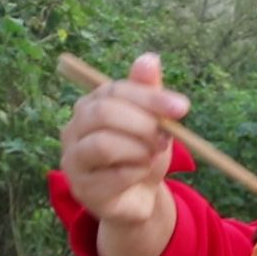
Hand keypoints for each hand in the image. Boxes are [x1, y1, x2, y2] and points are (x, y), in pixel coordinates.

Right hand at [59, 53, 189, 224]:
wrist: (140, 197)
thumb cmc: (143, 153)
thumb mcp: (152, 121)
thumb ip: (148, 92)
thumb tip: (149, 59)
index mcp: (90, 106)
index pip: (114, 90)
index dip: (150, 98)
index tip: (182, 108)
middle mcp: (73, 130)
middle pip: (104, 113)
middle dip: (143, 124)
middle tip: (165, 138)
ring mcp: (74, 161)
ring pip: (104, 145)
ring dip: (139, 150)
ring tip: (152, 156)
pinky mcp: (83, 189)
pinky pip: (114, 176)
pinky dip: (137, 173)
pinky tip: (142, 175)